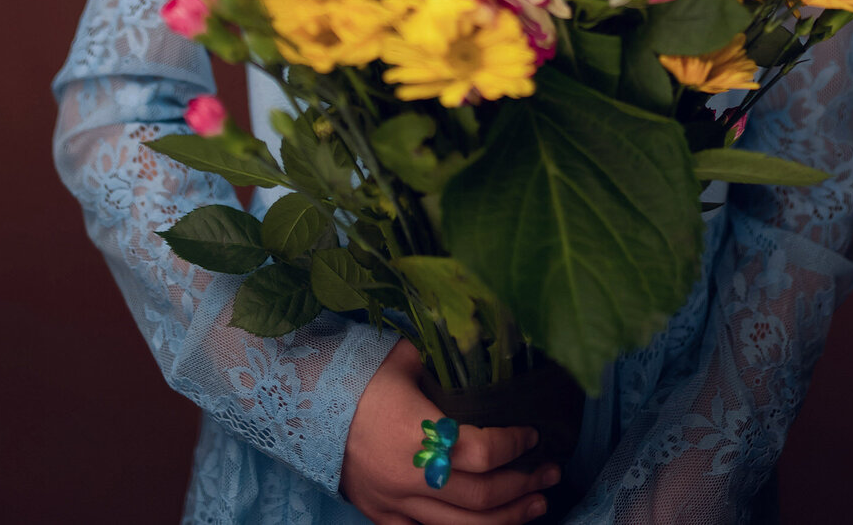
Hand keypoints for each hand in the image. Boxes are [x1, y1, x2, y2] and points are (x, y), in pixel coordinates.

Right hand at [341, 339, 560, 524]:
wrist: (302, 403)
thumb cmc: (358, 374)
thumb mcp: (405, 356)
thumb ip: (448, 360)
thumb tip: (490, 346)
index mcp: (416, 432)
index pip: (482, 451)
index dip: (515, 446)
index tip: (534, 434)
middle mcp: (408, 476)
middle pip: (481, 498)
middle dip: (524, 486)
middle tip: (551, 472)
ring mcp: (395, 504)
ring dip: (507, 519)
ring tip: (537, 504)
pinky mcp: (382, 518)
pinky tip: (491, 524)